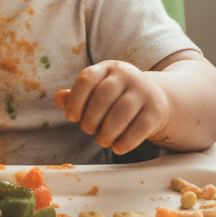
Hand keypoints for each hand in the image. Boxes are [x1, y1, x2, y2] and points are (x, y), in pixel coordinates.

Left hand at [54, 60, 171, 155]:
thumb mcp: (95, 92)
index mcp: (107, 68)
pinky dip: (127, 140)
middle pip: (104, 94)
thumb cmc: (115, 98)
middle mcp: (126, 75)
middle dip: (92, 116)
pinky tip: (117, 148)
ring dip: (108, 130)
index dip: (76, 99)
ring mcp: (144, 91)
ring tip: (101, 141)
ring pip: (123, 110)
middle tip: (87, 130)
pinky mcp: (157, 110)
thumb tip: (58, 99)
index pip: (87, 78)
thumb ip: (75, 96)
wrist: (155, 99)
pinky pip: (141, 126)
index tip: (71, 117)